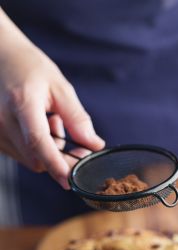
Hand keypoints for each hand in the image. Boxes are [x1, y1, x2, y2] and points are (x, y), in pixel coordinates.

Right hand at [0, 9, 104, 187]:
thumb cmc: (29, 67)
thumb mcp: (60, 87)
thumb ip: (77, 118)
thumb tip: (94, 145)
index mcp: (21, 104)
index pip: (38, 142)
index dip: (55, 164)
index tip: (70, 180)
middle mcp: (3, 120)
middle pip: (37, 158)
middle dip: (60, 158)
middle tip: (75, 141)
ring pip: (30, 160)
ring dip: (48, 151)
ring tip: (51, 122)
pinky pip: (21, 155)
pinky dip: (35, 149)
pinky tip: (38, 126)